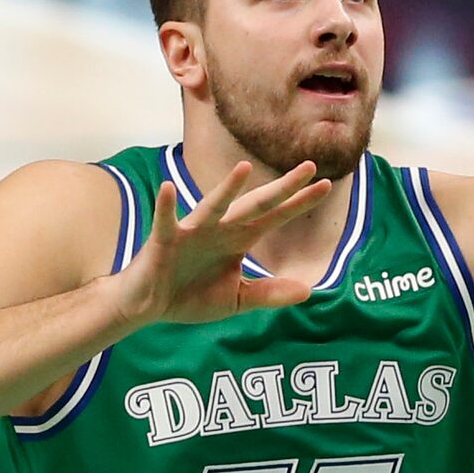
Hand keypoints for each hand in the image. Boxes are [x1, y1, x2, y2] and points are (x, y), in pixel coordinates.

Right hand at [106, 159, 332, 331]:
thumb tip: (307, 290)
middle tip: (310, 167)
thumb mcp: (237, 299)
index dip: (299, 203)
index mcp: (238, 238)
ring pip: (214, 207)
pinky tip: (167, 189)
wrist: (147, 306)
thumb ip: (269, 293)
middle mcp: (220, 229)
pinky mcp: (164, 241)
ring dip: (227, 189)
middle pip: (256, 205)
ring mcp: (192, 232)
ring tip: (245, 169)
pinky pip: (165, 221)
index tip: (326, 186)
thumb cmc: (189, 295)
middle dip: (281, 188)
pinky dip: (165, 206)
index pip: (275, 217)